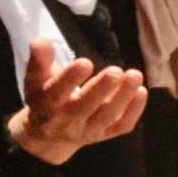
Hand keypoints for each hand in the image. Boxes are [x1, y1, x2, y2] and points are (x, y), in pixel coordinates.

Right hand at [9, 37, 144, 164]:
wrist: (47, 136)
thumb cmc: (44, 99)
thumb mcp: (35, 79)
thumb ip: (40, 60)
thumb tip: (41, 40)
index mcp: (48, 103)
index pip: (57, 92)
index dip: (70, 78)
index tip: (86, 63)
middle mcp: (67, 119)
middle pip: (85, 106)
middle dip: (101, 88)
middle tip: (116, 71)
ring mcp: (88, 129)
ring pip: (107, 116)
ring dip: (123, 97)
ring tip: (135, 75)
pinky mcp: (105, 134)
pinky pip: (121, 126)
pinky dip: (133, 111)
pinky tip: (141, 92)